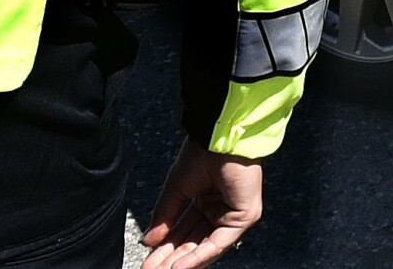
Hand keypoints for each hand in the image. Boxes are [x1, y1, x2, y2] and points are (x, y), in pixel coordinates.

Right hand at [141, 139, 263, 268]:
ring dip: (182, 262)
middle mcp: (221, 211)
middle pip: (194, 242)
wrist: (218, 137)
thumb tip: (147, 242)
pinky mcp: (245, 216)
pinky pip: (220, 242)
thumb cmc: (201, 154)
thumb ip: (164, 217)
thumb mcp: (175, 190)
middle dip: (171, 259)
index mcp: (206, 202)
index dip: (165, 247)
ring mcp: (234, 215)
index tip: (147, 262)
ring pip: (206, 247)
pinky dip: (200, 256)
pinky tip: (180, 266)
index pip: (184, 232)